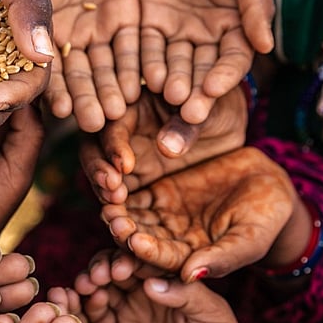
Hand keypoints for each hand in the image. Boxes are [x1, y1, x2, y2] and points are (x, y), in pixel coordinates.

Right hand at [20, 0, 140, 131]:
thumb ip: (32, 6)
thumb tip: (36, 52)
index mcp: (38, 32)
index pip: (45, 68)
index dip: (53, 89)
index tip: (61, 111)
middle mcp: (67, 39)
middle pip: (78, 76)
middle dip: (87, 99)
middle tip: (96, 124)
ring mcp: (97, 31)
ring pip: (105, 67)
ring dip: (111, 89)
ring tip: (119, 112)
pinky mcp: (126, 20)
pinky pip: (133, 47)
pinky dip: (136, 66)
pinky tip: (142, 86)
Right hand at [56, 255, 269, 322]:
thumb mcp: (212, 316)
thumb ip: (185, 296)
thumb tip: (152, 282)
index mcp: (165, 276)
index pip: (141, 259)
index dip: (128, 258)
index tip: (120, 266)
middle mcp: (141, 288)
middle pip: (112, 269)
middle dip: (101, 269)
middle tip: (97, 277)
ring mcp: (126, 310)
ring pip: (97, 290)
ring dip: (86, 285)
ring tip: (81, 287)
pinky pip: (92, 318)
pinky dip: (81, 309)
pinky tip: (77, 304)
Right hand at [79, 85, 246, 202]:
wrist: (227, 124)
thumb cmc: (215, 106)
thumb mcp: (207, 110)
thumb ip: (186, 126)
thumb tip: (166, 148)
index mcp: (133, 105)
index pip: (114, 124)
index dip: (115, 145)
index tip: (125, 166)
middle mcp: (122, 130)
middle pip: (94, 148)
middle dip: (97, 168)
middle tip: (111, 188)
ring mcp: (126, 155)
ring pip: (101, 171)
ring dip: (102, 188)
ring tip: (114, 205)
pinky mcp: (136, 178)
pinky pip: (118, 192)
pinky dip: (117, 205)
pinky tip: (123, 218)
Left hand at [102, 147, 296, 281]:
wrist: (267, 182)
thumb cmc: (266, 217)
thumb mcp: (249, 239)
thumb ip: (222, 258)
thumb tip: (190, 276)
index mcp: (189, 259)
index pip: (165, 260)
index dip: (150, 252)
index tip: (135, 242)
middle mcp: (170, 242)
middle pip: (142, 240)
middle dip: (127, 233)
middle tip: (114, 221)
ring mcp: (162, 217)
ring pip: (135, 218)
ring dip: (120, 213)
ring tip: (109, 204)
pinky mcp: (158, 193)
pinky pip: (136, 193)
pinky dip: (124, 190)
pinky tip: (112, 182)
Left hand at [138, 0, 273, 123]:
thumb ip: (253, 4)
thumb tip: (266, 44)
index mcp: (235, 28)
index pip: (232, 59)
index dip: (225, 75)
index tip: (214, 88)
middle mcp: (205, 38)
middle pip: (201, 71)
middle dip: (196, 92)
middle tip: (188, 112)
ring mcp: (176, 34)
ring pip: (173, 64)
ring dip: (170, 82)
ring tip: (167, 95)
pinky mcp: (148, 26)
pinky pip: (147, 48)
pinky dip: (145, 64)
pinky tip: (143, 78)